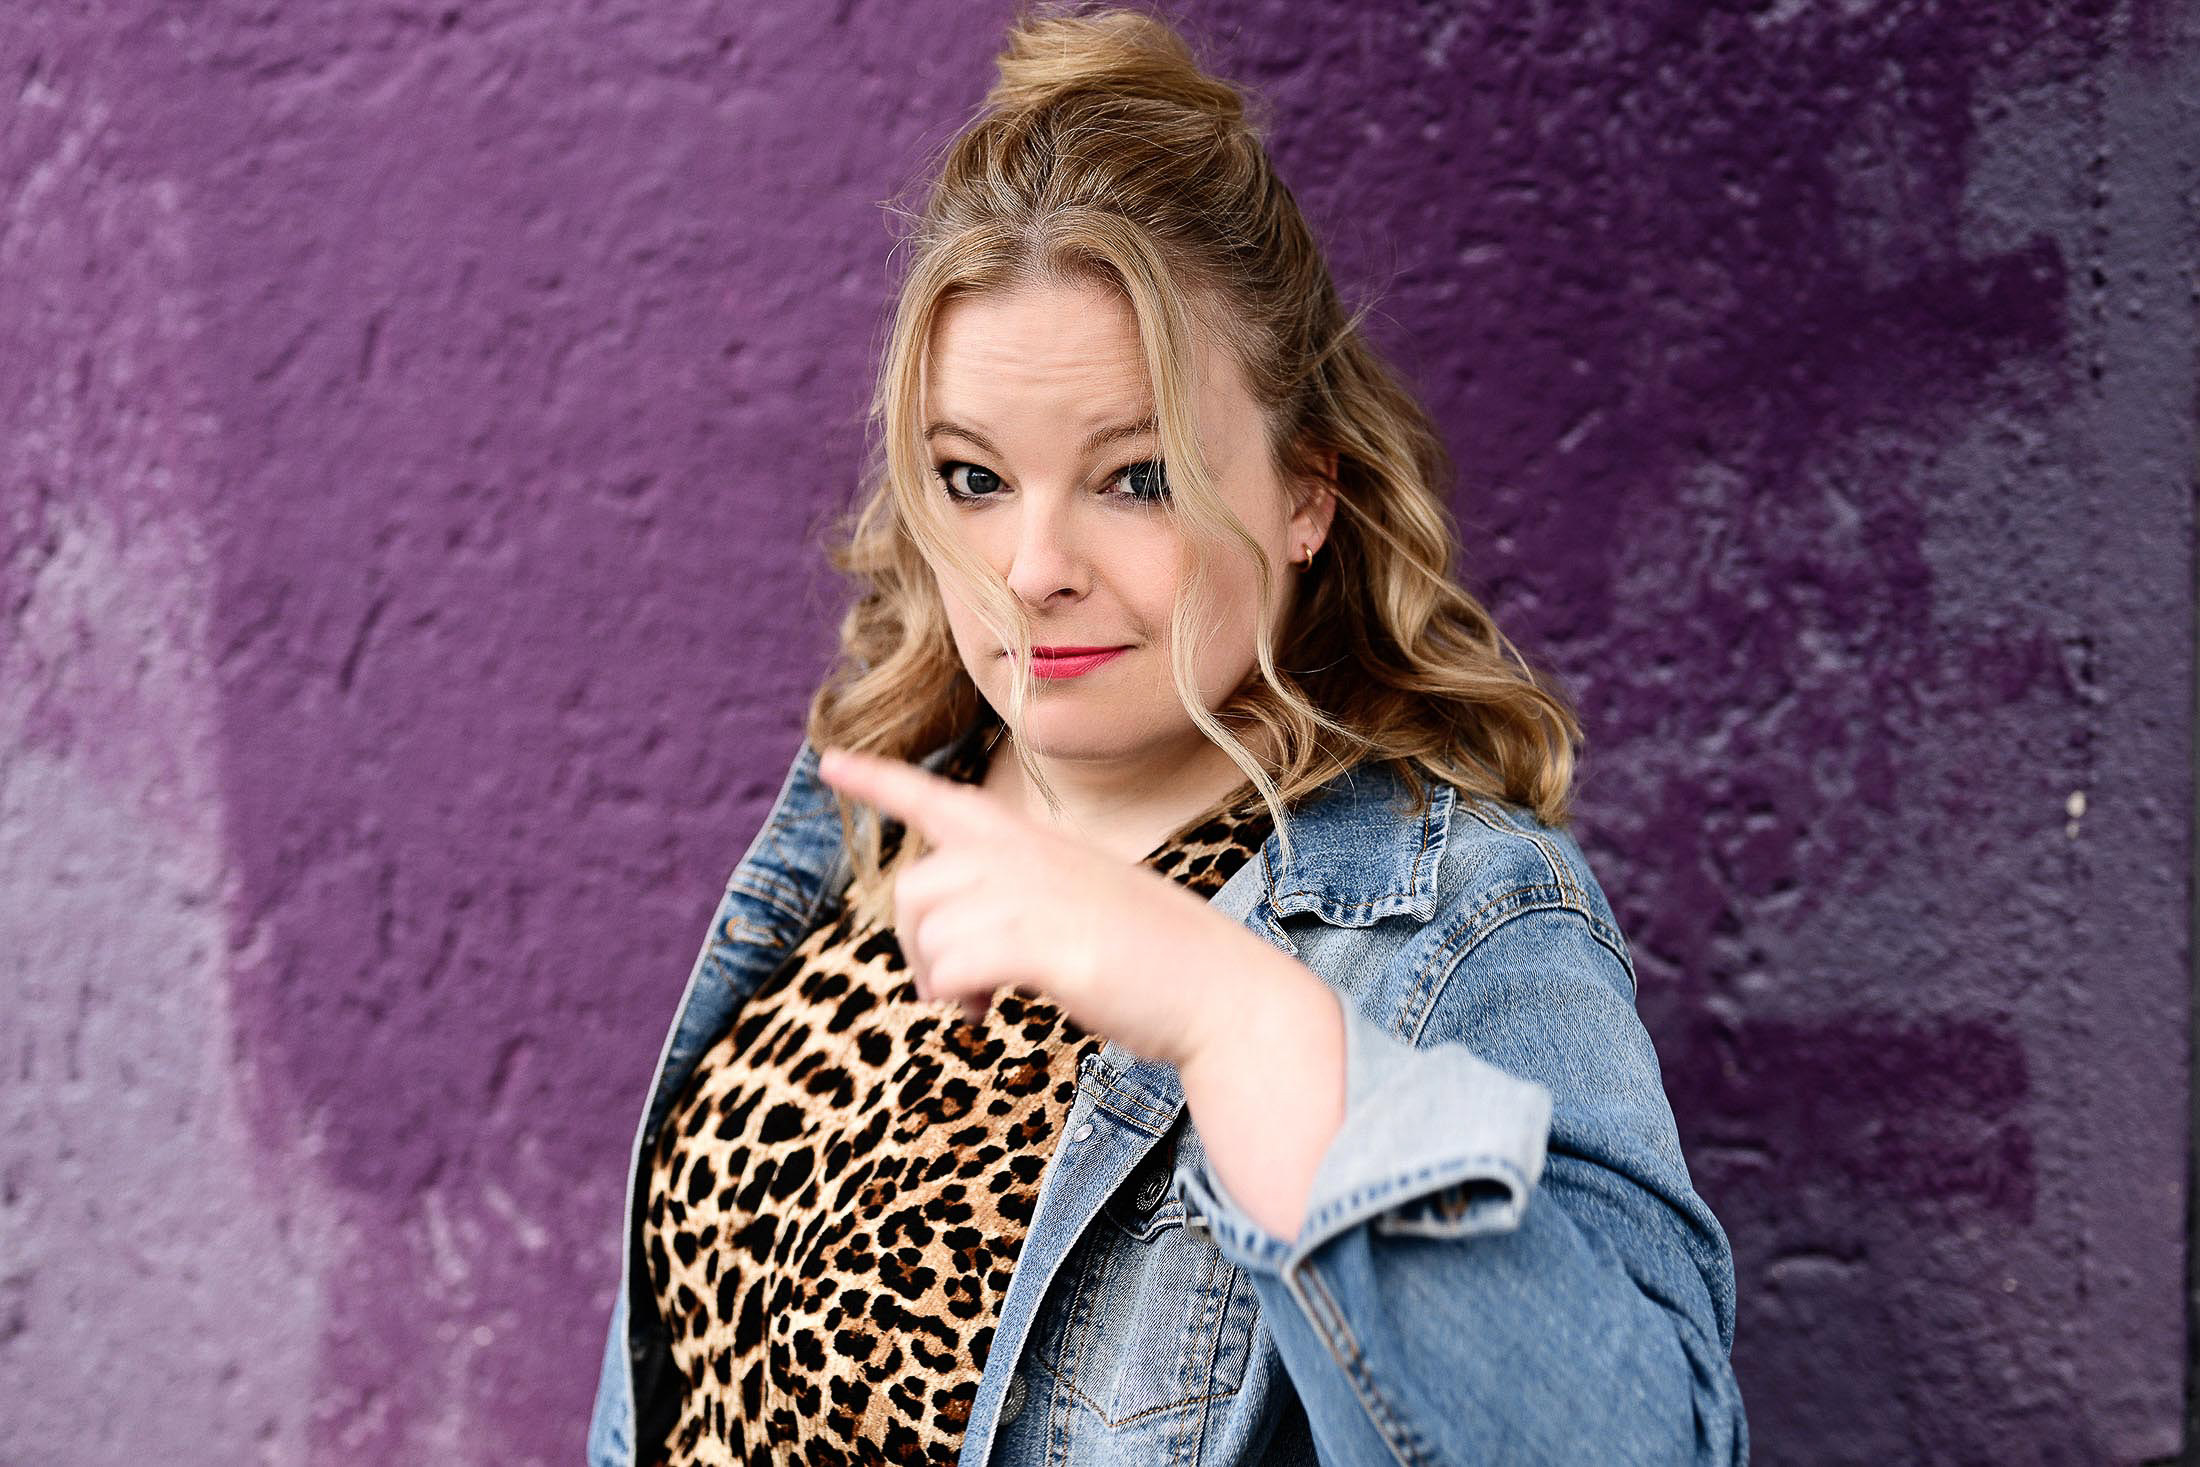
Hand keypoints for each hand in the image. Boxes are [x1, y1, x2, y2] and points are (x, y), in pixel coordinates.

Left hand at [814, 746, 1273, 1069]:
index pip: (942, 798)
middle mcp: (1028, 855)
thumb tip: (949, 942)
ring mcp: (1036, 895)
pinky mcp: (1043, 944)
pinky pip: (951, 966)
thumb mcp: (1081, 903)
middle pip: (914, 888)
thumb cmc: (1152, 960)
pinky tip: (986, 1013)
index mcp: (1035, 841)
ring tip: (976, 1004)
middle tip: (951, 990)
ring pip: (927, 930)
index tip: (831, 761)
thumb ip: (1017, 899)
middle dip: (914, 947)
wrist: (1223, 992)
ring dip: (937, 980)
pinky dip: (956, 998)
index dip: (881, 780)